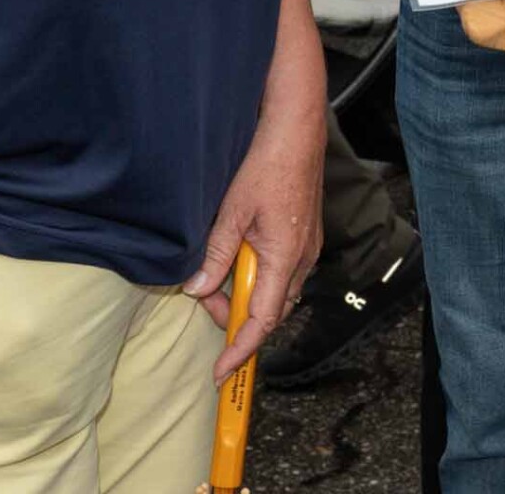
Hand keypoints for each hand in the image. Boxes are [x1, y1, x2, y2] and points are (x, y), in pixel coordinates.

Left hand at [184, 96, 323, 380]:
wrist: (296, 132)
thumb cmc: (266, 166)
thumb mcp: (231, 213)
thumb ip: (215, 256)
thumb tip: (197, 290)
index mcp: (284, 258)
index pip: (262, 321)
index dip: (240, 350)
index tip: (222, 372)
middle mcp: (302, 259)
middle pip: (272, 312)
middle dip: (238, 318)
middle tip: (204, 300)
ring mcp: (307, 248)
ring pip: (278, 293)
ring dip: (247, 296)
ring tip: (216, 276)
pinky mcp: (304, 236)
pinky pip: (283, 273)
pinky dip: (259, 279)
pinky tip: (238, 260)